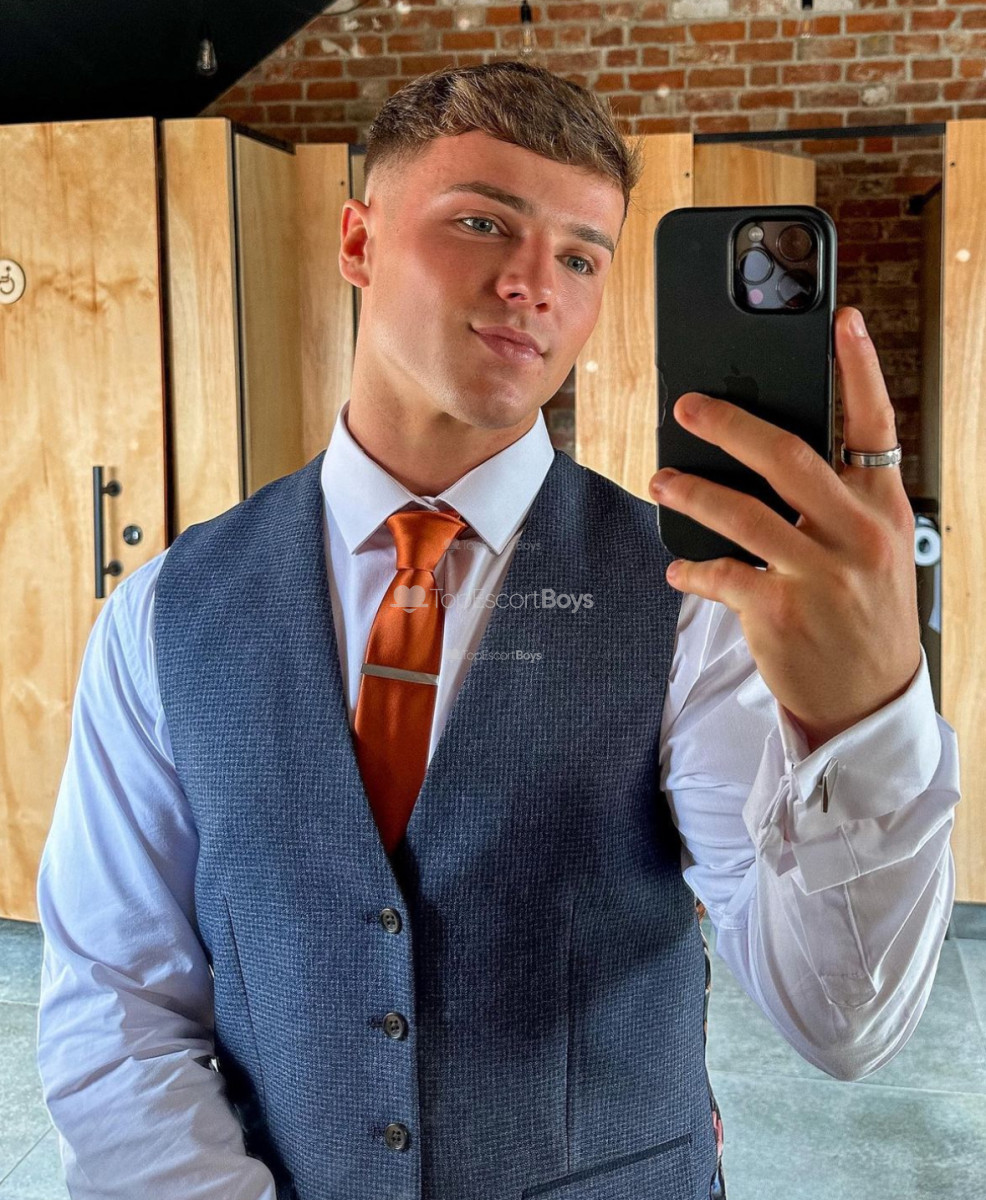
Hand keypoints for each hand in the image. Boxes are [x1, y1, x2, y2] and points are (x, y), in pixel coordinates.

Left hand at [649, 306, 922, 753]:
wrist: (870, 699)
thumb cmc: (865, 613)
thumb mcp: (875, 550)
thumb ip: (839, 502)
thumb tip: (770, 454)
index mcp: (883, 508)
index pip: (875, 425)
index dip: (859, 368)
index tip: (843, 320)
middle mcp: (856, 534)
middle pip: (787, 456)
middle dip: (729, 424)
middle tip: (686, 407)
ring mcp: (819, 574)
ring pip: (740, 512)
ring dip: (690, 491)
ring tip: (660, 481)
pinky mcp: (780, 611)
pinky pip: (719, 574)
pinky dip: (691, 568)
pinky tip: (678, 567)